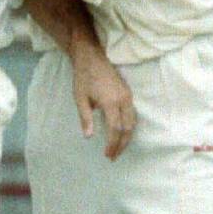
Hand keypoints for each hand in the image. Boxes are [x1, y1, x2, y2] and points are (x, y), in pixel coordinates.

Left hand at [70, 39, 135, 159]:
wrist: (92, 57)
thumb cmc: (83, 77)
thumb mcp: (80, 98)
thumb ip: (85, 118)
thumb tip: (89, 136)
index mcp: (111, 102)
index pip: (115, 129)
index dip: (112, 144)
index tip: (107, 155)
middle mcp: (123, 100)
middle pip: (128, 128)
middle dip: (122, 144)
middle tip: (114, 156)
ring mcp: (128, 96)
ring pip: (133, 122)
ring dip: (127, 137)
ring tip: (118, 148)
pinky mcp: (128, 93)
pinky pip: (133, 114)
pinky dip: (129, 127)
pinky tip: (122, 133)